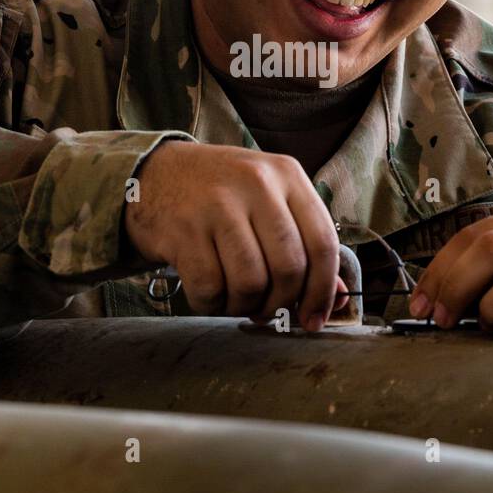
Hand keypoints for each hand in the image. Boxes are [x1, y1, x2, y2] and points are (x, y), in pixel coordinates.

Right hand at [124, 142, 345, 330]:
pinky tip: (209, 294)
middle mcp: (256, 183)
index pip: (323, 242)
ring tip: (236, 300)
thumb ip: (304, 243)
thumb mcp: (268, 201)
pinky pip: (209, 287)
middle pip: (289, 267)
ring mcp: (217, 204)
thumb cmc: (222, 194)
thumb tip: (337, 298)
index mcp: (286, 175)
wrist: (155, 174)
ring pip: (251, 283)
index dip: (323, 291)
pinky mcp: (183, 228)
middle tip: (267, 312)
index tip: (314, 318)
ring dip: (245, 307)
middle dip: (281, 303)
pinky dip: (211, 305)